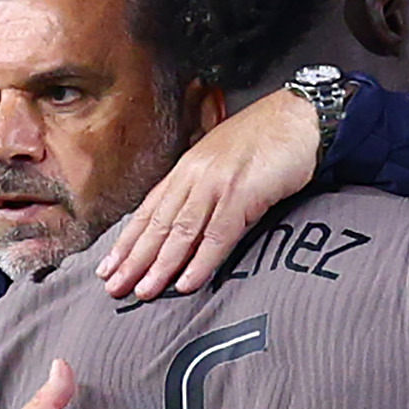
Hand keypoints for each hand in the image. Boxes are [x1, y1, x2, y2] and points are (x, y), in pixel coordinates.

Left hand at [98, 88, 320, 300]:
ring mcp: (217, 184)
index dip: (127, 240)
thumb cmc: (266, 139)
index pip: (149, 210)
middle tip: (113, 287)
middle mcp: (195, 176)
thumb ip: (202, 188)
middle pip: (158, 223)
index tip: (108, 266)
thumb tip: (186, 224)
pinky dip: (201, 261)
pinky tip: (187, 282)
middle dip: (133, 259)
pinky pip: (218, 234)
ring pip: (181, 231)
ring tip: (143, 291)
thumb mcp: (223, 161)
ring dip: (160, 265)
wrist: (300, 117)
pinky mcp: (243, 194)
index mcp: (187, 169)